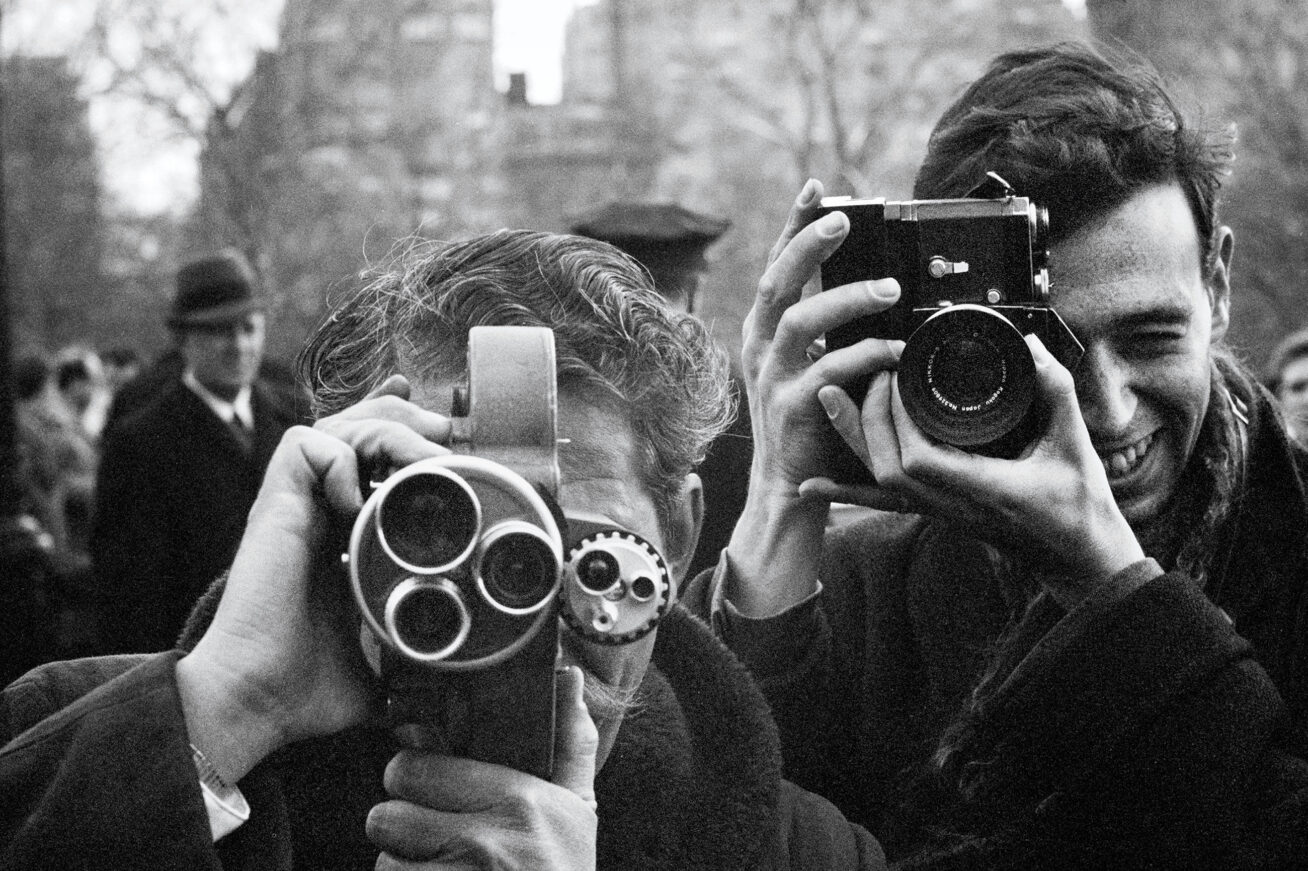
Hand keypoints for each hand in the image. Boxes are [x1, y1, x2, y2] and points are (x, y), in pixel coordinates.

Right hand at [176, 376, 453, 784]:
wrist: (256, 703)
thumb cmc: (301, 692)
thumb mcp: (376, 668)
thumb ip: (407, 664)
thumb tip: (445, 692)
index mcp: (337, 539)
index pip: (366, 465)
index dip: (400, 436)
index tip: (440, 431)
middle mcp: (313, 516)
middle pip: (353, 429)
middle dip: (401, 418)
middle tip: (442, 431)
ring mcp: (293, 510)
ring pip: (333, 427)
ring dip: (386, 429)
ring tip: (423, 456)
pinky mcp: (274, 509)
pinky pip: (302, 447)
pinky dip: (339, 459)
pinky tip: (361, 500)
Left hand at [366, 666, 598, 870]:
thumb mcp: (579, 810)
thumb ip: (571, 741)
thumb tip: (567, 674)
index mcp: (518, 799)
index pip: (413, 768)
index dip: (415, 779)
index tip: (433, 790)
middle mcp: (485, 841)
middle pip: (385, 816)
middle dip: (402, 828)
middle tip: (431, 835)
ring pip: (383, 864)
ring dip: (405, 869)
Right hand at [725, 179, 902, 614]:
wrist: (792, 489)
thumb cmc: (815, 422)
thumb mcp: (820, 365)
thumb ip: (838, 331)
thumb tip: (882, 286)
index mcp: (767, 330)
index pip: (779, 266)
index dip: (796, 226)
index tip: (818, 188)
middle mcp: (761, 347)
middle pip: (777, 282)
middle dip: (807, 244)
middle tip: (844, 218)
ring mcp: (772, 378)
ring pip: (800, 321)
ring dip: (844, 298)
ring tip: (889, 289)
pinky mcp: (790, 409)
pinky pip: (828, 373)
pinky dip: (864, 356)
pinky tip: (896, 350)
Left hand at [805, 334, 1144, 607]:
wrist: (1079, 561)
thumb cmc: (1080, 509)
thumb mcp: (1075, 446)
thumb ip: (1055, 393)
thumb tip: (1030, 347)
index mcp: (983, 489)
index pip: (918, 461)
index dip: (896, 420)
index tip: (897, 378)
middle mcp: (952, 505)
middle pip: (886, 469)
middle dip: (868, 419)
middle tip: (871, 373)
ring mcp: (940, 512)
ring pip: (879, 484)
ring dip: (852, 439)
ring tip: (829, 398)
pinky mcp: (937, 513)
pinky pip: (883, 502)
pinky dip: (846, 488)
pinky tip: (813, 482)